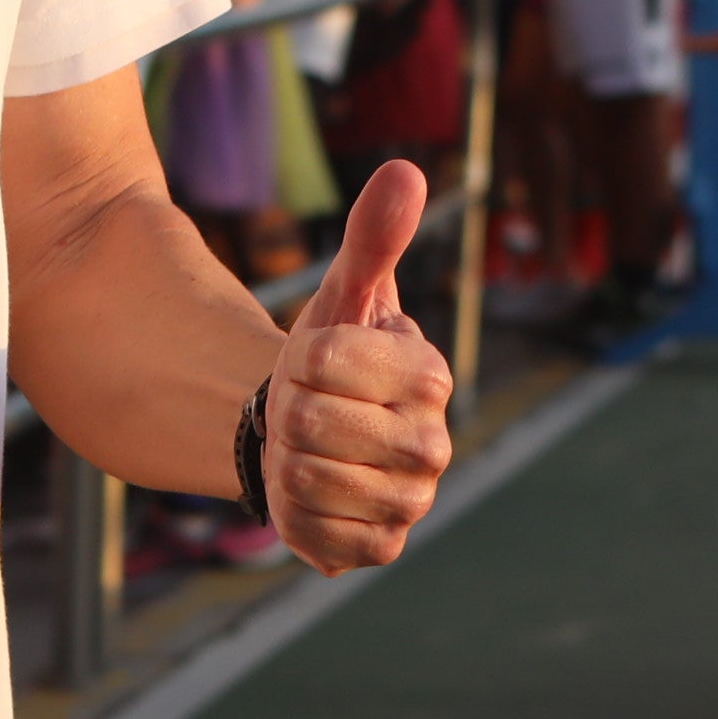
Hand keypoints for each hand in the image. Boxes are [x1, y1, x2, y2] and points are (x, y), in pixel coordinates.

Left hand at [263, 161, 453, 573]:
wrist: (317, 433)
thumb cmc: (334, 355)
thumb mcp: (346, 292)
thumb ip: (373, 235)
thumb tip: (402, 170)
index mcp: (429, 374)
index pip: (322, 360)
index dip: (298, 357)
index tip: (311, 359)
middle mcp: (432, 444)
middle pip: (308, 423)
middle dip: (287, 411)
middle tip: (304, 408)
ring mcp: (411, 501)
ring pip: (303, 479)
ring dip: (284, 461)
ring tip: (305, 448)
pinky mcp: (382, 547)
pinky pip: (312, 532)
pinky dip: (293, 511)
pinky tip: (310, 492)